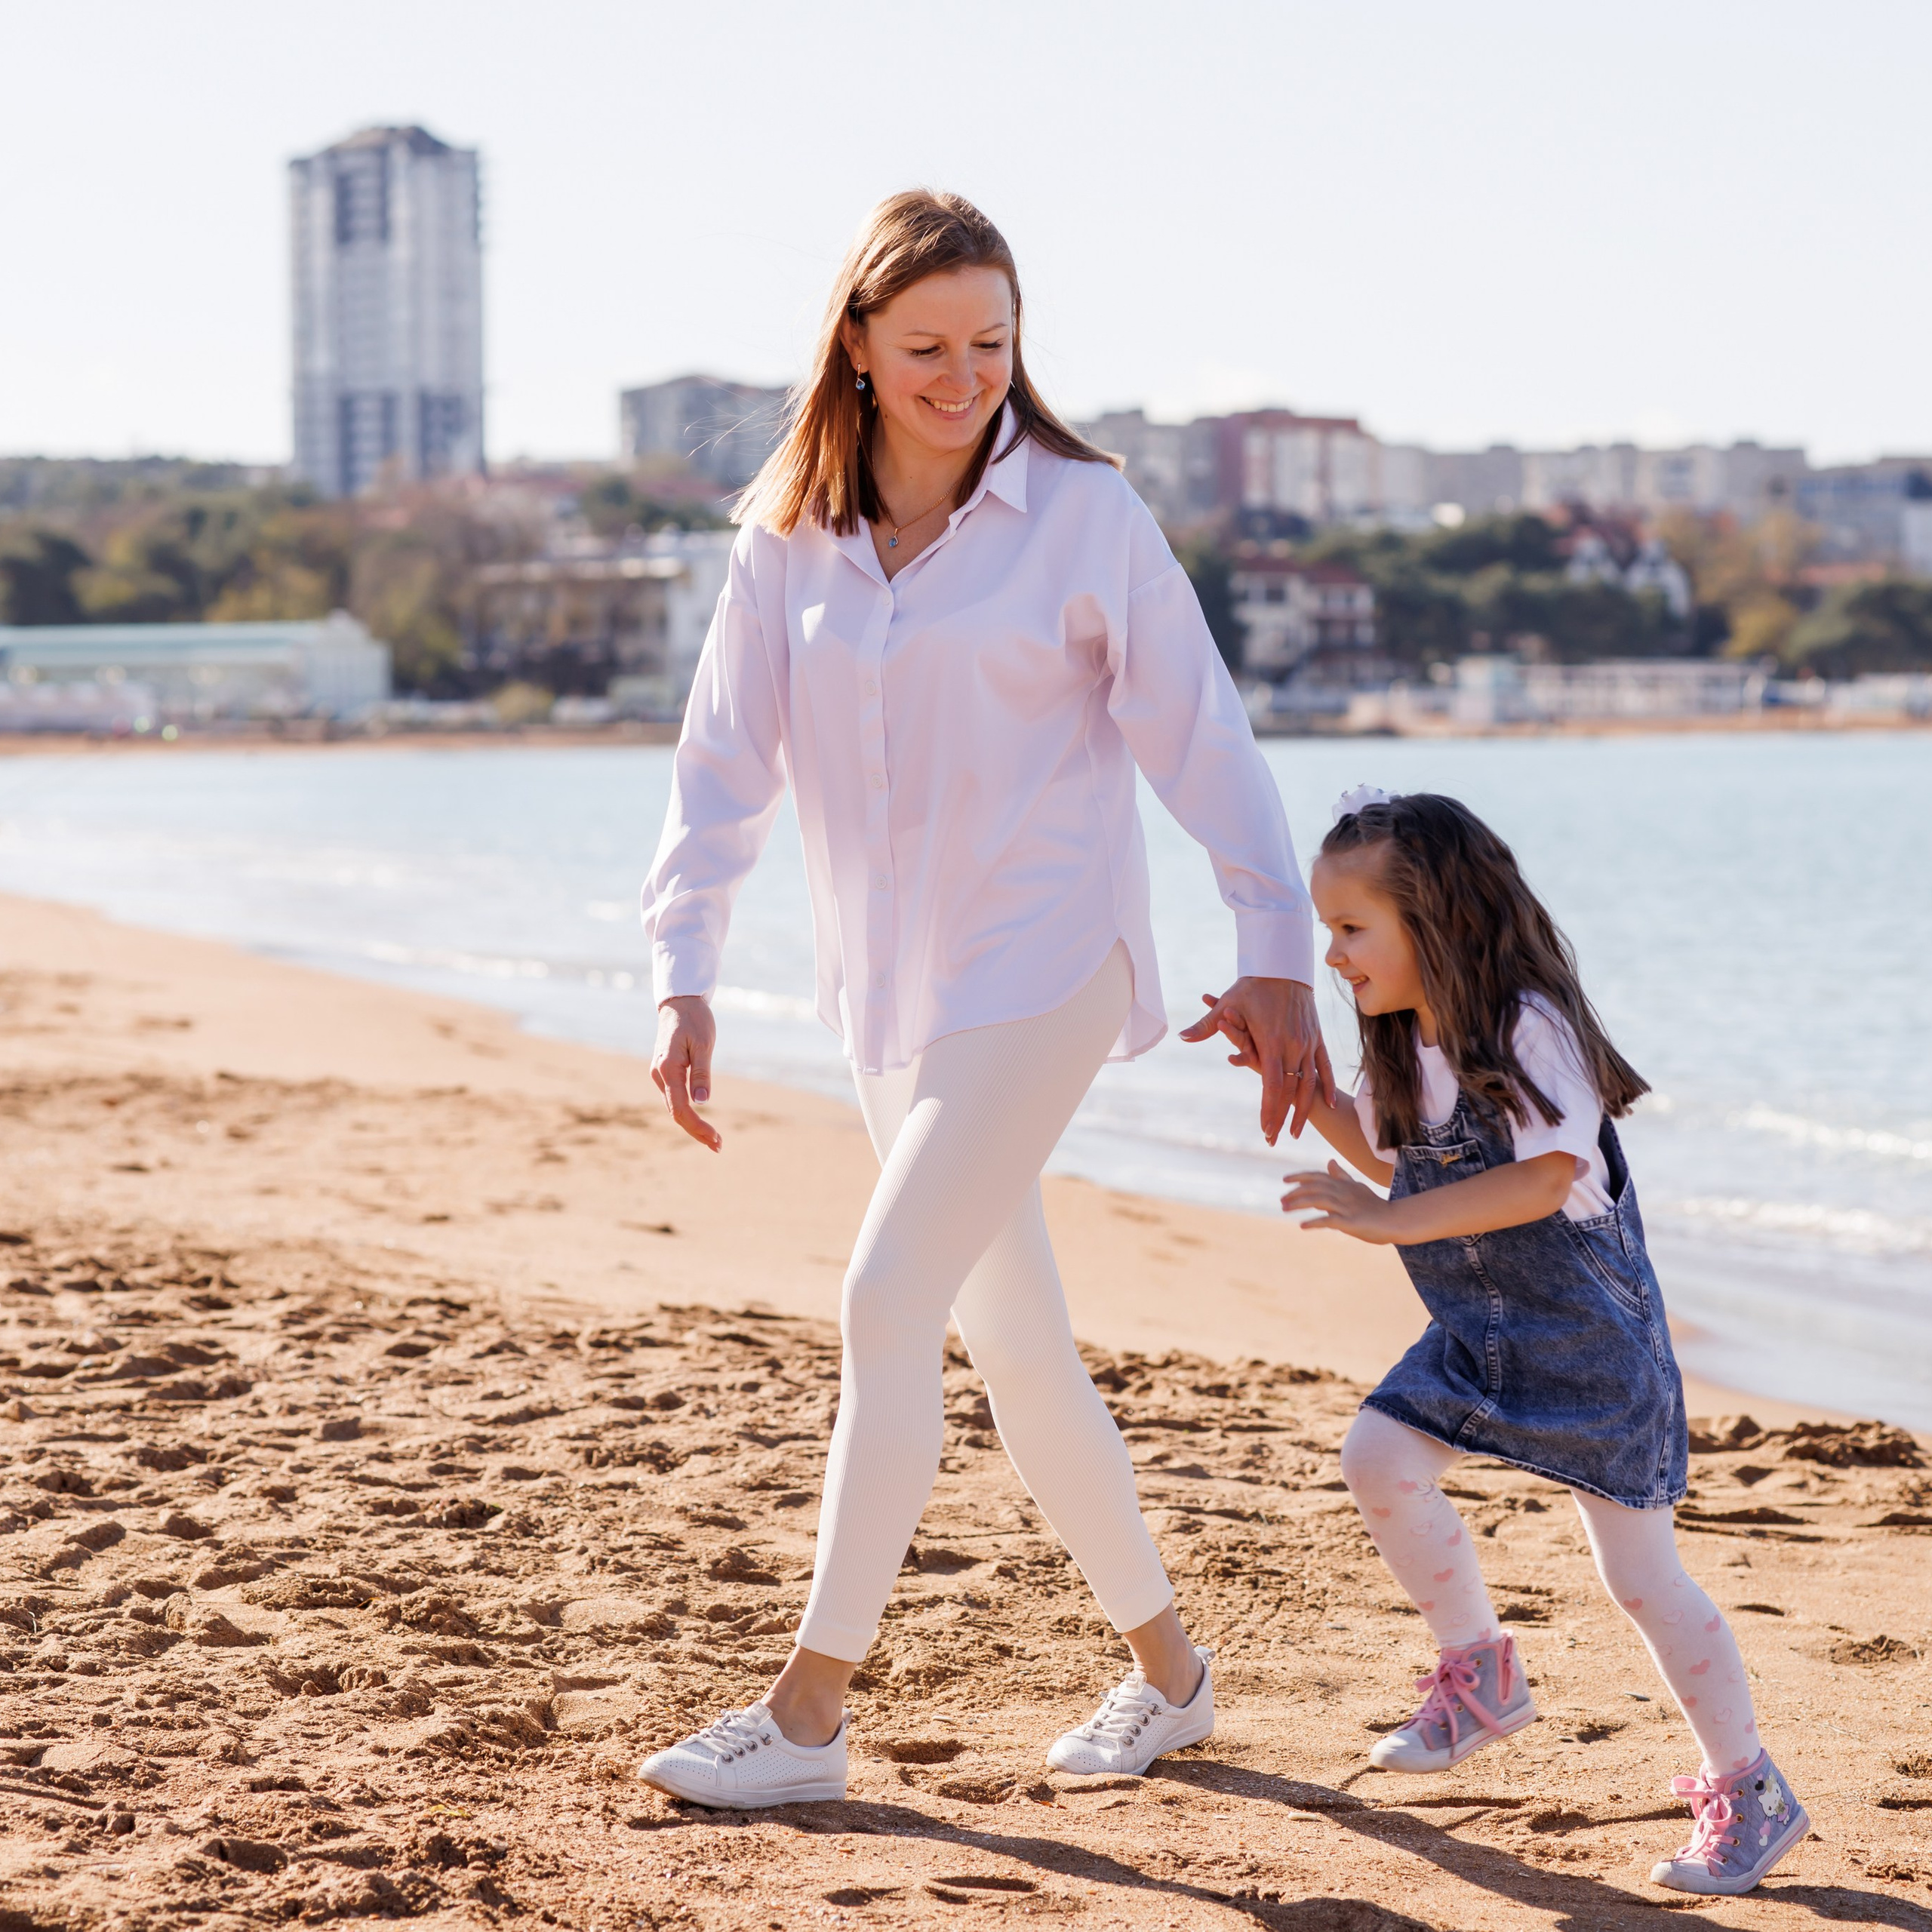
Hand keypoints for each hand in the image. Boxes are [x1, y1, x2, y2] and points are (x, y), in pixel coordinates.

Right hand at [651, 996, 720, 1150]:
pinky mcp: (664, 1072)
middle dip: (697, 1132)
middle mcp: (659, 1075)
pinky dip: (687, 1112)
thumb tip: (702, 1102)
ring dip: (692, 1125)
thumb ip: (702, 1074)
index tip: (717, 1139)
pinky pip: (674, 1098)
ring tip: (714, 1139)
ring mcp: (659, 1074)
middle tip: (719, 1147)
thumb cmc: (694, 1020)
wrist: (679, 1001)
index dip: (698, 1127)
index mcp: (668, 1069)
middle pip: (676, 1113)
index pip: (682, 1109)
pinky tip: (700, 1121)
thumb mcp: (703, 1044)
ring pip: (674, 1107)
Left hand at [1178, 975, 1333, 1143]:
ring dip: (1303, 1109)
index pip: (1272, 1084)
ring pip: (1310, 1083)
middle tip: (1274, 1140)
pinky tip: (1327, 1104)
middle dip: (1283, 1117)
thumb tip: (1182, 1037)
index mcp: (1273, 1041)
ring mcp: (1309, 1041)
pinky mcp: (1318, 1037)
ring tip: (1296, 1131)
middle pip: (1291, 1090)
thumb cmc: (1253, 986)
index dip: (1269, 1108)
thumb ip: (1206, 1026)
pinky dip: (1325, 1086)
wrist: (1285, 967)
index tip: (1265, 1129)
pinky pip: (1325, 1066)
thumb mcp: (1228, 1005)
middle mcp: (1294, 1045)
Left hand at [1280, 1161, 1397, 1241]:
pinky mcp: (1351, 1222)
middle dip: (1295, 1193)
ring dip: (1299, 1204)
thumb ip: (1342, 1176)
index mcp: (1344, 1184)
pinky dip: (1314, 1222)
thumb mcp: (1357, 1187)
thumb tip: (1330, 1161)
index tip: (1285, 1180)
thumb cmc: (1375, 1205)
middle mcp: (1343, 1193)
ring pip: (1318, 1200)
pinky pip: (1329, 1220)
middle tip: (1282, 1201)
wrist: (1395, 1221)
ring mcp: (1347, 1207)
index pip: (1318, 1176)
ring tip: (1285, 1210)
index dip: (1300, 1176)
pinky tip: (1303, 1225)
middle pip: (1314, 1188)